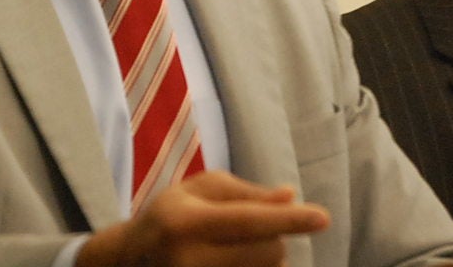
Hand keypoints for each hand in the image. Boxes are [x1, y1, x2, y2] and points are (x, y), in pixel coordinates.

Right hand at [77, 170, 328, 266]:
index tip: (323, 217)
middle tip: (251, 230)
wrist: (129, 262)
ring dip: (267, 260)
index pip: (249, 221)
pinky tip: (239, 261)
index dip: (289, 219)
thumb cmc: (169, 217)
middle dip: (275, 238)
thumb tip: (289, 196)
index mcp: (187, 222)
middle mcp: (190, 260)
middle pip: (269, 252)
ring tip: (235, 250)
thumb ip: (246, 193)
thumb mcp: (198, 191)